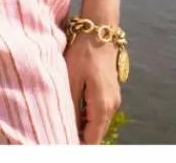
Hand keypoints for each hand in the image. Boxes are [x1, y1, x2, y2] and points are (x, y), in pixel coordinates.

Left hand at [64, 30, 121, 144]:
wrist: (99, 30)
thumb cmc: (83, 52)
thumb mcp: (72, 78)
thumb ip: (72, 106)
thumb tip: (68, 128)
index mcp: (102, 106)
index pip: (92, 139)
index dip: (77, 143)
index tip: (62, 140)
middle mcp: (112, 106)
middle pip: (97, 134)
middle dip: (81, 137)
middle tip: (61, 133)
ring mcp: (114, 99)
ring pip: (99, 123)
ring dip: (85, 126)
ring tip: (66, 122)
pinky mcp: (111, 92)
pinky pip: (100, 112)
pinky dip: (89, 115)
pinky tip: (75, 108)